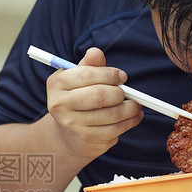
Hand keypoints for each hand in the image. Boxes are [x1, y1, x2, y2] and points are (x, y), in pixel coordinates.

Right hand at [46, 47, 142, 161]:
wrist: (69, 134)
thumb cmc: (78, 99)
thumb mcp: (79, 79)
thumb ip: (89, 65)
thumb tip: (96, 52)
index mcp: (57, 84)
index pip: (87, 74)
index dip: (109, 74)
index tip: (122, 76)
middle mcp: (60, 105)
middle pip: (99, 96)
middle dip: (119, 93)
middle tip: (126, 93)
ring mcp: (72, 125)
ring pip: (112, 114)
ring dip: (130, 108)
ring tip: (135, 105)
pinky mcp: (87, 139)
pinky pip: (115, 129)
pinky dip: (130, 122)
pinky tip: (133, 117)